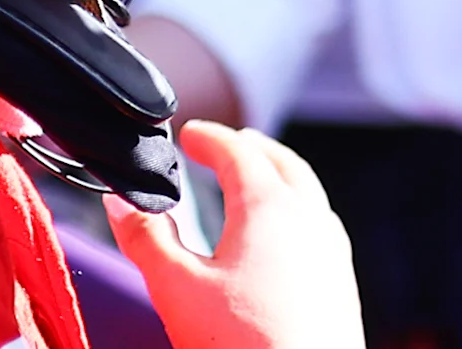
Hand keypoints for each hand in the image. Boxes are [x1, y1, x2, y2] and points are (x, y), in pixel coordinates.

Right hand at [108, 122, 364, 348]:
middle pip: (281, 162)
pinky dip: (296, 209)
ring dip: (277, 175)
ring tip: (251, 183)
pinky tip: (280, 239)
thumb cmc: (244, 348)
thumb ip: (147, 239)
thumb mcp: (177, 289)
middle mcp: (310, 218)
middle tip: (221, 147)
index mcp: (269, 208)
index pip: (238, 151)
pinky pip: (320, 224)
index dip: (209, 138)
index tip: (189, 134)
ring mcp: (332, 249)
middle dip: (249, 148)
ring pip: (307, 191)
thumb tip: (120, 202)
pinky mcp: (341, 281)